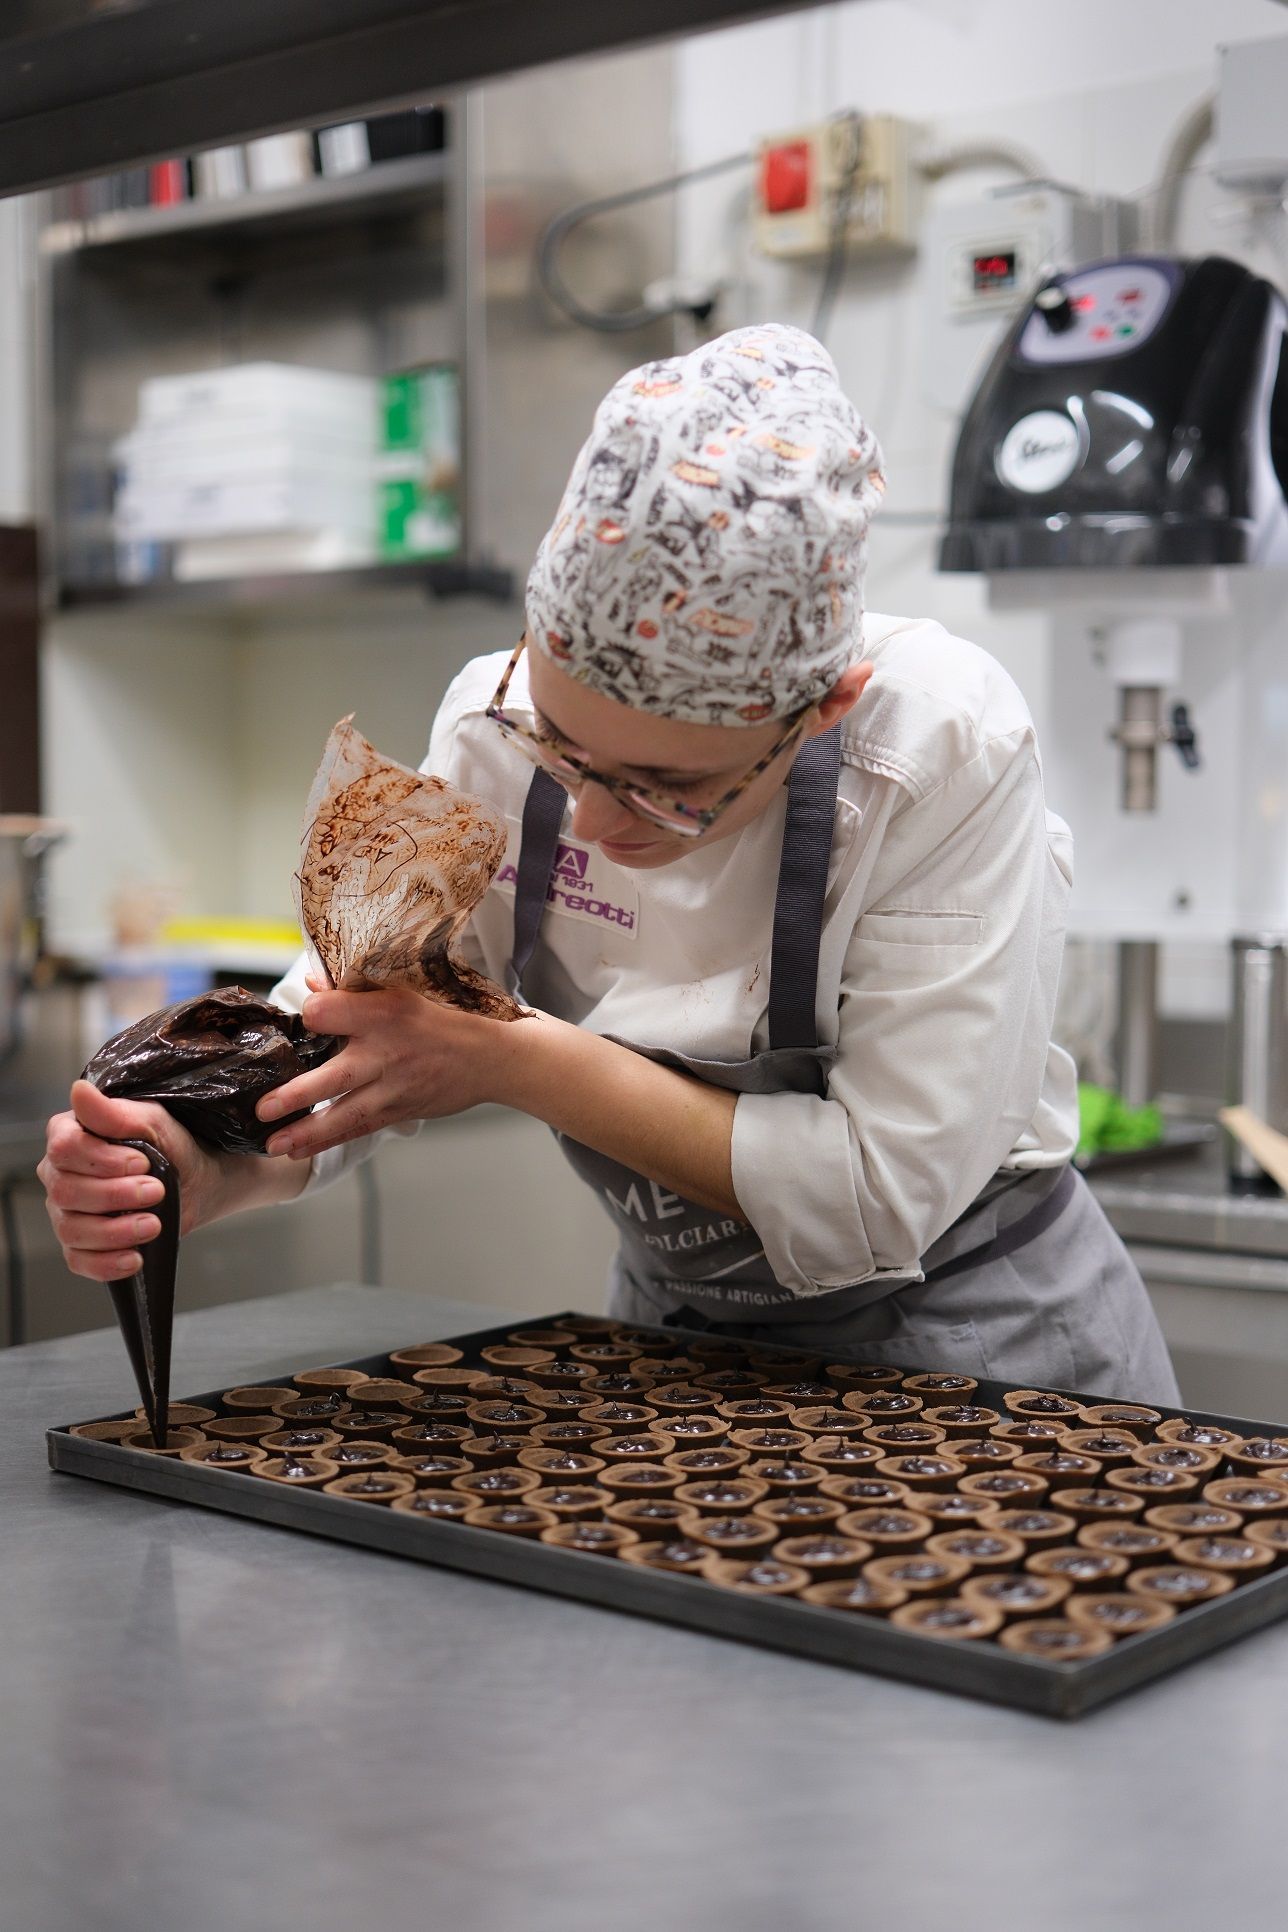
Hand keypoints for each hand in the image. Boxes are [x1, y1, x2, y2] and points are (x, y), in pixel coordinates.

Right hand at [38, 1081, 225, 1282]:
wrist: (199, 1183)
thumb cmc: (173, 1147)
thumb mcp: (152, 1122)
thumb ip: (115, 1113)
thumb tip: (80, 1091)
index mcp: (70, 1135)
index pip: (64, 1148)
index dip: (103, 1160)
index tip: (142, 1162)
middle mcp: (60, 1173)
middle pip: (66, 1190)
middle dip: (116, 1195)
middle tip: (156, 1191)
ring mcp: (66, 1211)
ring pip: (72, 1229)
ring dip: (116, 1231)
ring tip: (153, 1225)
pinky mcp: (81, 1244)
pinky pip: (78, 1261)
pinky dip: (107, 1264)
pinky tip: (135, 1258)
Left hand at [255, 985, 521, 1159]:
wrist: (490, 1057)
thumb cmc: (443, 1020)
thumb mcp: (403, 992)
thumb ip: (354, 992)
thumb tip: (311, 983)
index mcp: (387, 1012)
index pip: (334, 1012)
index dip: (314, 1011)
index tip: (304, 1012)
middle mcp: (388, 1052)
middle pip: (336, 1075)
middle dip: (298, 1095)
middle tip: (264, 1108)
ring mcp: (394, 1087)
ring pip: (345, 1114)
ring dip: (307, 1132)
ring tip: (274, 1145)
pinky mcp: (400, 1111)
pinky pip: (359, 1129)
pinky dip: (329, 1141)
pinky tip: (299, 1152)